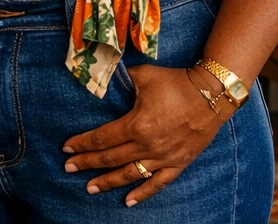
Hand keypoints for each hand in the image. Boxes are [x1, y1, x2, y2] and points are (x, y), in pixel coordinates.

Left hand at [62, 64, 226, 205]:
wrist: (212, 94)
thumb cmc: (177, 82)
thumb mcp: (145, 76)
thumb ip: (122, 80)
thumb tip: (105, 78)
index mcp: (136, 125)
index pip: (102, 139)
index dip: (82, 144)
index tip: (66, 148)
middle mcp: (147, 145)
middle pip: (110, 159)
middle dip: (86, 164)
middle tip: (69, 168)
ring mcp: (163, 157)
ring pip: (129, 175)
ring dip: (107, 182)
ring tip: (90, 188)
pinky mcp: (178, 163)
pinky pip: (157, 184)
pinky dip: (142, 193)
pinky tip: (128, 201)